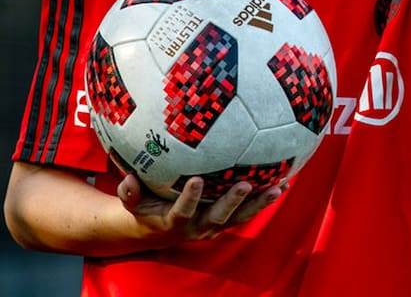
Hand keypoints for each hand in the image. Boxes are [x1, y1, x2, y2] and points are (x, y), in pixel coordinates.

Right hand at [117, 174, 285, 243]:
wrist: (158, 231)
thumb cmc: (145, 210)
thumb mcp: (132, 203)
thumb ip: (129, 192)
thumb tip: (128, 178)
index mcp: (175, 221)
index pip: (183, 212)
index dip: (190, 198)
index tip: (196, 180)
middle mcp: (199, 227)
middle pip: (219, 217)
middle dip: (233, 202)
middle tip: (245, 184)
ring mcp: (216, 225)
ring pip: (240, 217)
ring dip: (259, 203)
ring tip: (278, 186)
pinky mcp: (227, 220)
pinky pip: (248, 211)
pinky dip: (264, 199)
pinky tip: (282, 182)